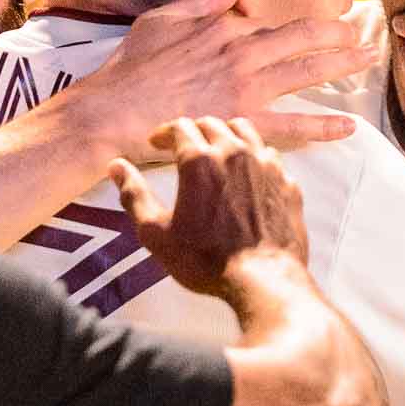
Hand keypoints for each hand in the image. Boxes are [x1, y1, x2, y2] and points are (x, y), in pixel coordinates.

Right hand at [82, 0, 372, 161]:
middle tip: (364, 35)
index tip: (321, 26)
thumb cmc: (130, 69)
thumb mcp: (161, 19)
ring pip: (307, 72)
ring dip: (342, 64)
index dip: (298, 25)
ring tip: (369, 60)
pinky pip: (293, 124)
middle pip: (302, 39)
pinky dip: (324, 125)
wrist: (113, 112)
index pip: (270, 24)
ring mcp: (247, 89)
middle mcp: (242, 54)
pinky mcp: (244, 123)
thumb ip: (200, 2)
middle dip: (338, 35)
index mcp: (223, 30)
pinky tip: (349, 126)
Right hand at [110, 116, 309, 296]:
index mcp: (200, 160)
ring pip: (246, 132)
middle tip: (184, 147)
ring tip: (217, 152)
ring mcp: (267, 165)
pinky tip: (248, 175)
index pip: (179, 127)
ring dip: (227, 136)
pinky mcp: (288, 183)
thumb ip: (134, 195)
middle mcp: (235, 153)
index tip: (157, 143)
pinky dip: (254, 157)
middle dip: (194, 131)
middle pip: (213, 124)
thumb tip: (116, 167)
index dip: (164, 133)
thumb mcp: (155, 233)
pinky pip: (270, 156)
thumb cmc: (205, 261)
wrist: (263, 281)